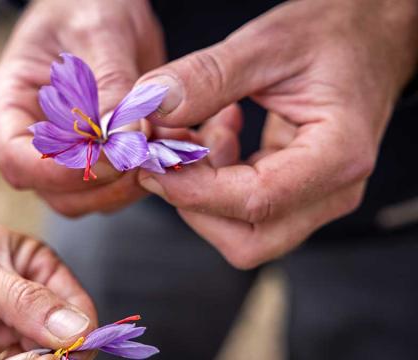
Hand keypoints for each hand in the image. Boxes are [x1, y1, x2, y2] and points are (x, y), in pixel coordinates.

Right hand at [0, 0, 164, 216]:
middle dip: (106, 180)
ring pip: (92, 197)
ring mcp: (67, 152)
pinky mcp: (100, 156)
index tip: (109, 157)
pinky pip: (120, 185)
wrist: (104, 4)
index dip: (59, 171)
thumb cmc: (86, 5)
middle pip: (58, 192)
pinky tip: (171, 140)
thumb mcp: (98, 31)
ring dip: (132, 181)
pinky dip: (147, 172)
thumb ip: (109, 85)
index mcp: (11, 105)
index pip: (17, 161)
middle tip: (147, 147)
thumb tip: (122, 137)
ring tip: (165, 140)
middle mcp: (34, 139)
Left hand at [137, 0, 417, 268]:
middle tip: (167, 151)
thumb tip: (152, 107)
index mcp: (337, 155)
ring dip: (201, 188)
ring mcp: (316, 197)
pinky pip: (244, 208)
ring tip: (198, 129)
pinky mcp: (296, 191)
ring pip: (241, 231)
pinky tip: (216, 132)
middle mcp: (332, 190)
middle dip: (193, 201)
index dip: (192, 190)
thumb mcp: (268, 45)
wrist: (371, 38)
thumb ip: (209, 76)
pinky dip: (214, 179)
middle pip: (247, 238)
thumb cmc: (334, 35)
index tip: (151, 163)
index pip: (255, 201)